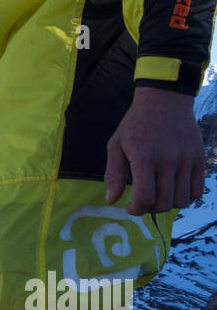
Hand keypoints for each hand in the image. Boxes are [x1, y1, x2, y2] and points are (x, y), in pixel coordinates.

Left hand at [104, 86, 205, 214]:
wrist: (164, 100)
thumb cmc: (136, 123)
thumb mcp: (116, 144)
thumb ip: (113, 173)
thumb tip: (111, 200)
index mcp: (144, 157)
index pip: (145, 197)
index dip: (136, 209)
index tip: (130, 208)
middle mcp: (167, 160)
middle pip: (163, 203)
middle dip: (150, 209)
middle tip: (143, 201)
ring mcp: (186, 160)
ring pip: (181, 201)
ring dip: (168, 205)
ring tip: (158, 196)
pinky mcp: (198, 159)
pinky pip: (197, 191)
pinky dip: (186, 197)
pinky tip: (174, 190)